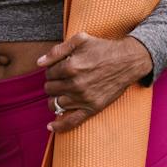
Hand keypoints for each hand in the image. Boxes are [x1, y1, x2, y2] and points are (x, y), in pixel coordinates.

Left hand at [39, 32, 153, 133]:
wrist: (128, 61)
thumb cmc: (103, 48)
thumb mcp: (80, 40)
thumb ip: (57, 50)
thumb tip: (39, 63)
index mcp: (70, 67)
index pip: (49, 73)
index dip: (52, 70)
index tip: (60, 69)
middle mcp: (75, 84)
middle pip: (50, 89)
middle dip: (53, 83)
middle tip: (62, 79)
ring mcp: (83, 98)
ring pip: (56, 104)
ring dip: (54, 99)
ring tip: (61, 93)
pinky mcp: (92, 108)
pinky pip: (72, 121)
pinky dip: (59, 126)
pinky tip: (51, 126)